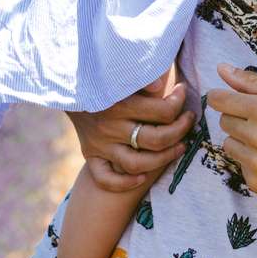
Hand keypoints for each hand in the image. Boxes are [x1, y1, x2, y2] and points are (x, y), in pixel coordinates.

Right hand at [64, 65, 194, 192]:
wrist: (68, 89)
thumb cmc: (104, 80)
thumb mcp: (121, 74)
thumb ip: (142, 78)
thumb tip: (161, 84)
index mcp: (120, 103)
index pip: (162, 111)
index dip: (179, 103)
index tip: (182, 94)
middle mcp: (110, 127)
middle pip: (155, 139)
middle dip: (180, 132)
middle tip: (188, 121)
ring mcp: (100, 145)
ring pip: (137, 164)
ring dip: (164, 159)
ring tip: (179, 147)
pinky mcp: (91, 156)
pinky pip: (105, 179)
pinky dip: (124, 183)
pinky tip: (142, 177)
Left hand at [206, 63, 256, 201]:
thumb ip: (253, 81)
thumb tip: (222, 69)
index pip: (219, 100)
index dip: (223, 98)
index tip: (229, 100)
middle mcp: (256, 137)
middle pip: (224, 122)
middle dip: (238, 119)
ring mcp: (255, 162)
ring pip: (229, 145)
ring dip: (242, 141)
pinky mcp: (256, 182)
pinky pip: (240, 165)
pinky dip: (252, 161)